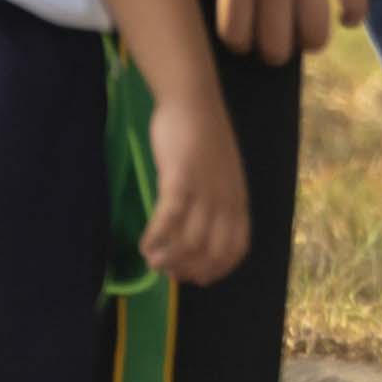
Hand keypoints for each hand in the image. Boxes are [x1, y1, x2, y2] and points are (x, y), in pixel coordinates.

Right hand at [137, 85, 252, 286]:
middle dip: (189, 269)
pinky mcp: (181, 178)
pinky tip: (144, 246)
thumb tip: (199, 233)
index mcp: (238, 199)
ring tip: (152, 261)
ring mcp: (204, 189)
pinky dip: (155, 238)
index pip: (235, 248)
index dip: (216, 269)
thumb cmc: (204, 138)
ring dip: (168, 258)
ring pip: (189, 240)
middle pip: (211, 251)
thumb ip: (215, 202)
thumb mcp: (220, 175)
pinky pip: (168, 218)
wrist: (193, 102)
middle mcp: (225, 199)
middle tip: (168, 271)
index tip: (196, 278)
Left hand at [194, 0, 365, 62]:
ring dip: (309, 41)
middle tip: (276, 40)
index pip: (236, 32)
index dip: (240, 42)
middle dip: (273, 50)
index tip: (245, 36)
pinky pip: (357, 4)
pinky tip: (344, 14)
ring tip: (307, 32)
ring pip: (315, 34)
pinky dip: (352, 17)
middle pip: (275, 43)